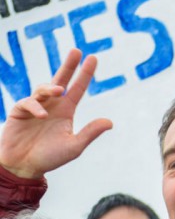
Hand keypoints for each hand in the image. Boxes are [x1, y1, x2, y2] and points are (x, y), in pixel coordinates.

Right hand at [0, 49, 111, 178]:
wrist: (23, 167)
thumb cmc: (50, 157)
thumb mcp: (74, 146)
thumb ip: (90, 133)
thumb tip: (110, 122)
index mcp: (66, 111)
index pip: (78, 88)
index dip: (85, 74)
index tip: (92, 58)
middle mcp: (52, 105)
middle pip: (61, 80)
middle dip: (69, 65)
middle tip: (77, 51)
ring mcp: (35, 107)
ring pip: (43, 89)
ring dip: (51, 87)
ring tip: (60, 91)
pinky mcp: (19, 112)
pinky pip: (28, 103)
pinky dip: (35, 107)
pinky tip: (43, 115)